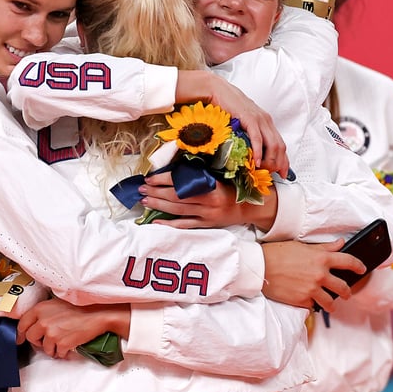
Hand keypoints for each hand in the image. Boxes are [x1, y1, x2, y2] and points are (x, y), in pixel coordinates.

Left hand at [17, 298, 129, 358]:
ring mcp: (52, 333)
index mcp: (40, 309)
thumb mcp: (56, 303)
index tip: (20, 339)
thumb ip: (43, 313)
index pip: (22, 324)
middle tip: (47, 341)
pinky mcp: (61, 343)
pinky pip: (58, 353)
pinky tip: (69, 345)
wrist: (96, 314)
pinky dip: (63, 352)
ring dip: (52, 348)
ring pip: (45, 348)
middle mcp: (43, 321)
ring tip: (62, 341)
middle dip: (38, 342)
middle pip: (31, 338)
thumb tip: (34, 325)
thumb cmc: (79, 307)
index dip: (21, 333)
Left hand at [139, 173, 277, 230]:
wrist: (251, 207)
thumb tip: (175, 166)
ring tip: (144, 200)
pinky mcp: (206, 225)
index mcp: (211, 185)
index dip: (163, 179)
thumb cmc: (233, 187)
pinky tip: (156, 221)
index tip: (150, 177)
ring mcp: (206, 215)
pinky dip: (169, 224)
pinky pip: (184, 225)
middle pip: (176, 197)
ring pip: (177, 210)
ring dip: (158, 205)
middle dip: (155, 192)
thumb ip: (200, 173)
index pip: (182, 182)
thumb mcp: (219, 175)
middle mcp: (208, 201)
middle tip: (141, 189)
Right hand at [176, 70, 288, 176]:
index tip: (283, 173)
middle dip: (279, 163)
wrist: (218, 90)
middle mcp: (266, 121)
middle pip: (280, 147)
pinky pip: (258, 139)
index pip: (281, 144)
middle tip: (273, 175)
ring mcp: (259, 119)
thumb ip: (249, 133)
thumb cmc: (227, 106)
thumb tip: (249, 150)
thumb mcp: (243, 121)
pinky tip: (256, 162)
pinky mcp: (249, 119)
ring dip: (270, 161)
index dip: (284, 160)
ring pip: (273, 144)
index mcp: (266, 122)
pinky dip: (259, 152)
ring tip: (264, 171)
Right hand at [261, 239, 366, 311]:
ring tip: (330, 305)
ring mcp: (312, 290)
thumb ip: (324, 247)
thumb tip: (340, 244)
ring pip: (330, 302)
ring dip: (332, 304)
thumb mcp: (302, 246)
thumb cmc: (278, 253)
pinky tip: (308, 302)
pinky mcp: (302, 301)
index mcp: (322, 259)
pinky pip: (312, 306)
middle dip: (347, 292)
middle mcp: (320, 275)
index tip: (362, 269)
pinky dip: (311, 305)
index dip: (358, 266)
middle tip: (346, 293)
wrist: (259, 267)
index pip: (349, 262)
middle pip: (343, 287)